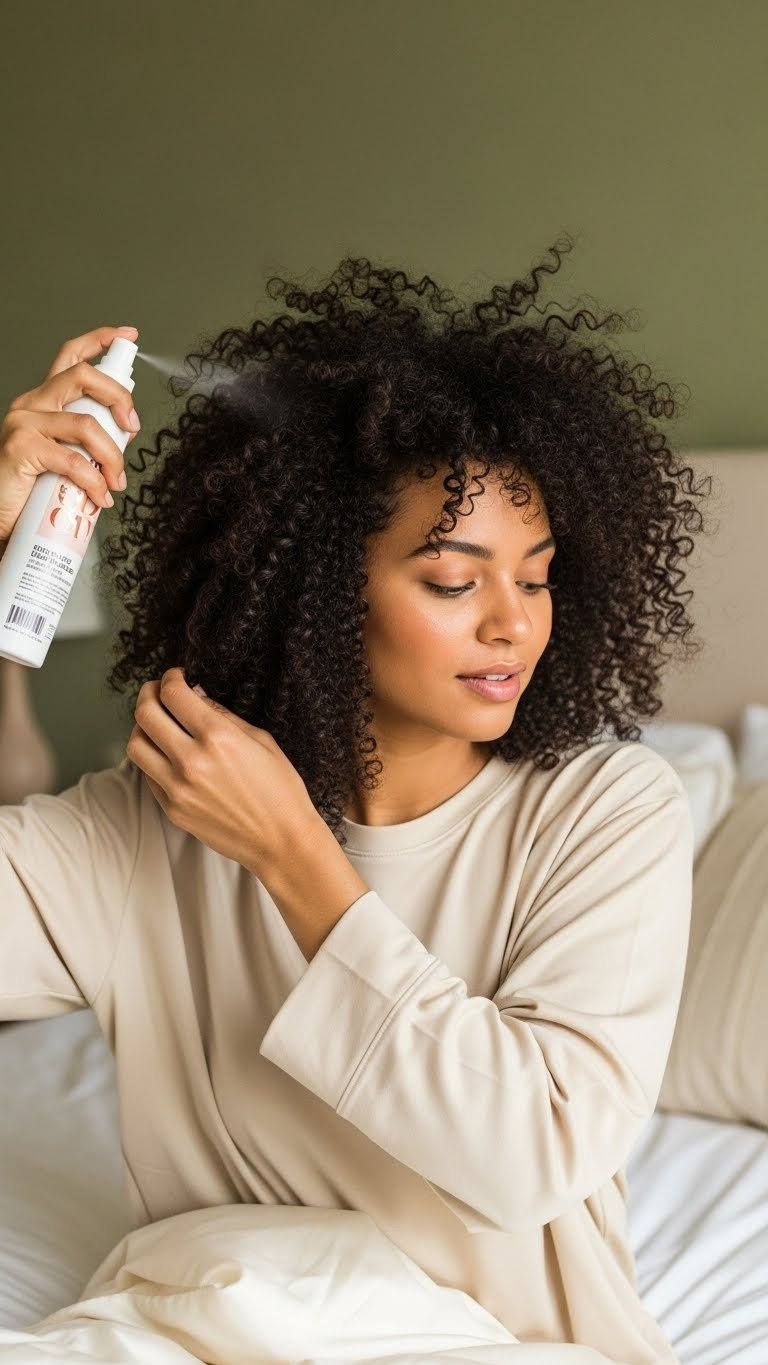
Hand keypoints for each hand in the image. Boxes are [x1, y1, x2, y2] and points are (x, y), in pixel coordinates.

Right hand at [0, 325, 139, 544]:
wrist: (1, 518)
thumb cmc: (33, 489)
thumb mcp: (66, 456)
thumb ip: (87, 441)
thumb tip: (123, 438)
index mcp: (43, 401)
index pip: (71, 358)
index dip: (101, 340)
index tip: (128, 335)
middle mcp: (31, 404)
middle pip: (84, 376)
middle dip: (119, 398)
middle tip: (133, 428)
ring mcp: (24, 423)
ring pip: (87, 424)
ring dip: (113, 456)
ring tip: (116, 481)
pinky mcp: (21, 447)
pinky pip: (74, 461)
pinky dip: (95, 482)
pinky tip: (100, 496)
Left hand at [126, 667, 319, 873]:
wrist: (281, 841)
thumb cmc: (280, 789)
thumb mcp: (260, 739)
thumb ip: (222, 714)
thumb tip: (194, 694)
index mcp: (218, 738)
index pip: (173, 694)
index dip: (170, 678)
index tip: (175, 677)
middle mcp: (191, 761)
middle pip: (145, 714)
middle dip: (148, 694)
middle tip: (156, 691)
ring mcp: (177, 788)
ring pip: (135, 745)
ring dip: (142, 727)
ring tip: (157, 723)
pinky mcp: (172, 809)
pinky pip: (147, 774)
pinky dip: (152, 757)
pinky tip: (168, 754)